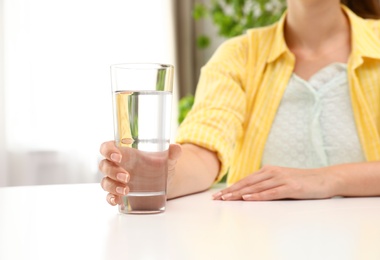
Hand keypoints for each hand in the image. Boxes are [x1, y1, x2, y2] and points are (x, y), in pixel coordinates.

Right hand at [99, 141, 181, 205]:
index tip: (118, 156)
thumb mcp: (167, 158)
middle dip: (112, 171)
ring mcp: (116, 180)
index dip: (108, 150)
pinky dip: (110, 199)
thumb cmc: (160, 164)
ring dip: (112, 186)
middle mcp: (117, 165)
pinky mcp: (119, 193)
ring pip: (105, 181)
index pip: (107, 147)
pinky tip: (117, 201)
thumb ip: (172, 152)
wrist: (165, 180)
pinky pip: (109, 196)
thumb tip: (177, 149)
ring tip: (126, 191)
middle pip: (104, 165)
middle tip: (127, 177)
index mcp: (124, 151)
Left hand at [212, 165, 334, 200]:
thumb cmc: (301, 181)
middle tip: (217, 198)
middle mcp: (272, 172)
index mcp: (268, 170)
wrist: (325, 178)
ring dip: (240, 194)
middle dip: (230, 191)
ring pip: (256, 187)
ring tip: (227, 199)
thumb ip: (267, 183)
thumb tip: (249, 191)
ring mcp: (281, 179)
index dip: (231, 187)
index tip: (219, 195)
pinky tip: (248, 198)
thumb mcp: (281, 179)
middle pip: (247, 183)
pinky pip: (271, 192)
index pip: (246, 180)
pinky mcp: (290, 187)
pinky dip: (258, 196)